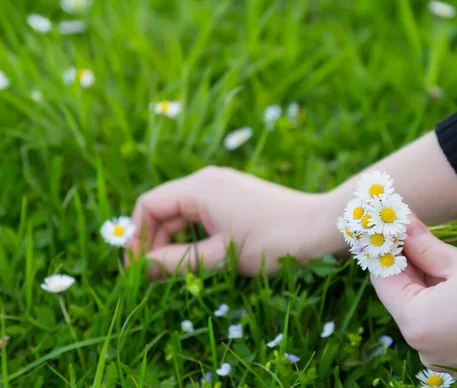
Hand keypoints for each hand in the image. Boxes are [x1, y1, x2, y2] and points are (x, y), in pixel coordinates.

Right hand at [128, 166, 337, 275]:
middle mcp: (207, 180)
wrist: (321, 226)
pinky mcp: (235, 196)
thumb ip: (177, 262)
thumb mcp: (222, 256)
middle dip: (154, 241)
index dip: (136, 236)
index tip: (137, 268)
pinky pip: (201, 213)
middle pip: (163, 209)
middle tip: (154, 276)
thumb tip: (142, 269)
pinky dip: (193, 234)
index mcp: (199, 188)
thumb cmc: (274, 241)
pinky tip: (198, 256)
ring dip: (174, 240)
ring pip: (182, 213)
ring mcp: (222, 186)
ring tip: (175, 271)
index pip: (148, 205)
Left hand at [372, 214, 456, 380]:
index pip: (385, 281)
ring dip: (422, 281)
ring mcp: (447, 361)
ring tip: (424, 245)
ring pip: (422, 312)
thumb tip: (400, 226)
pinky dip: (440, 302)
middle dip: (404, 263)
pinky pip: (441, 326)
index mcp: (418, 326)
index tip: (383, 226)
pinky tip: (446, 274)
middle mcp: (426, 351)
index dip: (383, 249)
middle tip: (402, 230)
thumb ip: (421, 246)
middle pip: (403, 298)